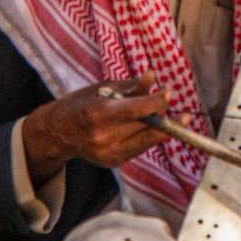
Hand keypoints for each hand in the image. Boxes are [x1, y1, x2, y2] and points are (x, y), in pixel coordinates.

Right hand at [21, 72, 170, 184]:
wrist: (57, 133)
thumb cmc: (81, 103)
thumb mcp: (103, 88)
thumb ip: (130, 86)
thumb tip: (153, 78)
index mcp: (99, 113)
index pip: (135, 110)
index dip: (156, 102)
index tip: (169, 93)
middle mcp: (104, 136)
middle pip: (145, 127)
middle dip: (166, 118)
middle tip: (182, 113)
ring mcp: (108, 152)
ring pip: (147, 140)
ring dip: (163, 129)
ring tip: (176, 120)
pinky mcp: (113, 162)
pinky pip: (139, 148)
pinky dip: (148, 137)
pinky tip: (151, 129)